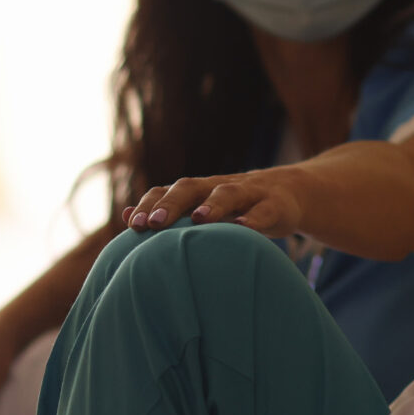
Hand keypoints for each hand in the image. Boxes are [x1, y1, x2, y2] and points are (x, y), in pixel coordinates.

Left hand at [125, 168, 308, 240]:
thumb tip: (126, 217)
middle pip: (191, 188)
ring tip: (199, 220)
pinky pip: (264, 210)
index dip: (150, 204)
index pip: (168, 191)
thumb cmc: (234, 208)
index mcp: (198, 191)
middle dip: (171, 205)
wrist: (287, 194)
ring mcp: (248, 193)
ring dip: (213, 206)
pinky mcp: (275, 205)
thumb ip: (167, 212)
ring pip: (228, 194)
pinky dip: (254, 218)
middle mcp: (218, 187)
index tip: (133, 224)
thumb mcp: (202, 208)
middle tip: (153, 224)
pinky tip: (243, 227)